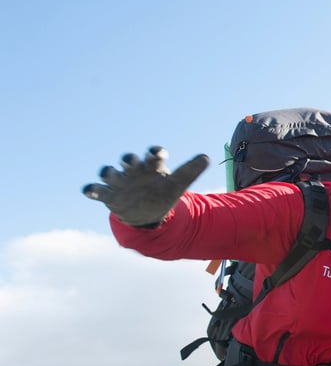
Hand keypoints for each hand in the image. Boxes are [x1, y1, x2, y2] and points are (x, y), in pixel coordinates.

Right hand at [83, 147, 208, 226]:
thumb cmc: (162, 194)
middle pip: (129, 160)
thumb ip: (190, 171)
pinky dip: (91, 189)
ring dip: (109, 172)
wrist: (146, 212)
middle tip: (131, 161)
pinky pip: (95, 190)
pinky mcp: (108, 194)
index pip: (154, 155)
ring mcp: (120, 182)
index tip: (158, 154)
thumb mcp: (177, 184)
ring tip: (110, 174)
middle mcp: (134, 171)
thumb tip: (206, 156)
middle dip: (128, 159)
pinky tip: (89, 190)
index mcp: (151, 166)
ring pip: (110, 173)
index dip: (155, 153)